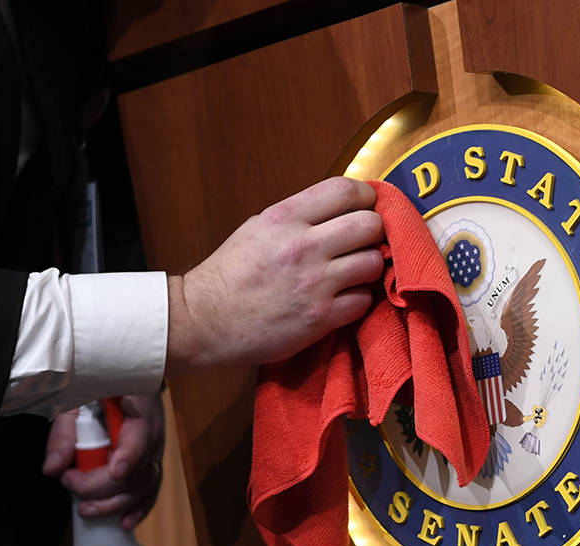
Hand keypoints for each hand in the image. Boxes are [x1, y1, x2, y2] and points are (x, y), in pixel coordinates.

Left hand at [42, 394, 166, 530]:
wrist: (127, 380)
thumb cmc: (102, 384)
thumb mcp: (76, 398)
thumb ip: (64, 433)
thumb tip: (53, 470)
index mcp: (139, 408)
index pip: (141, 436)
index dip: (129, 457)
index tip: (113, 473)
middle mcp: (154, 433)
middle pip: (137, 470)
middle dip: (102, 486)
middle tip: (69, 483)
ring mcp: (155, 450)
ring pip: (144, 486)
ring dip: (116, 504)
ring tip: (87, 510)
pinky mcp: (152, 464)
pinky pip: (151, 490)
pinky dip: (139, 508)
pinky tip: (123, 522)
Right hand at [165, 176, 384, 372]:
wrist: (205, 320)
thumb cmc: (231, 275)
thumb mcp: (258, 227)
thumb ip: (300, 216)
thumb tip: (340, 211)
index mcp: (285, 217)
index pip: (346, 190)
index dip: (366, 197)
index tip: (366, 207)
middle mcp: (303, 246)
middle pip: (370, 224)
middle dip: (374, 232)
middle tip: (364, 242)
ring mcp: (314, 283)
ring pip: (373, 263)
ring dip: (369, 268)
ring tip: (354, 273)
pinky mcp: (320, 318)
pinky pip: (364, 300)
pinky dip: (359, 299)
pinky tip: (343, 299)